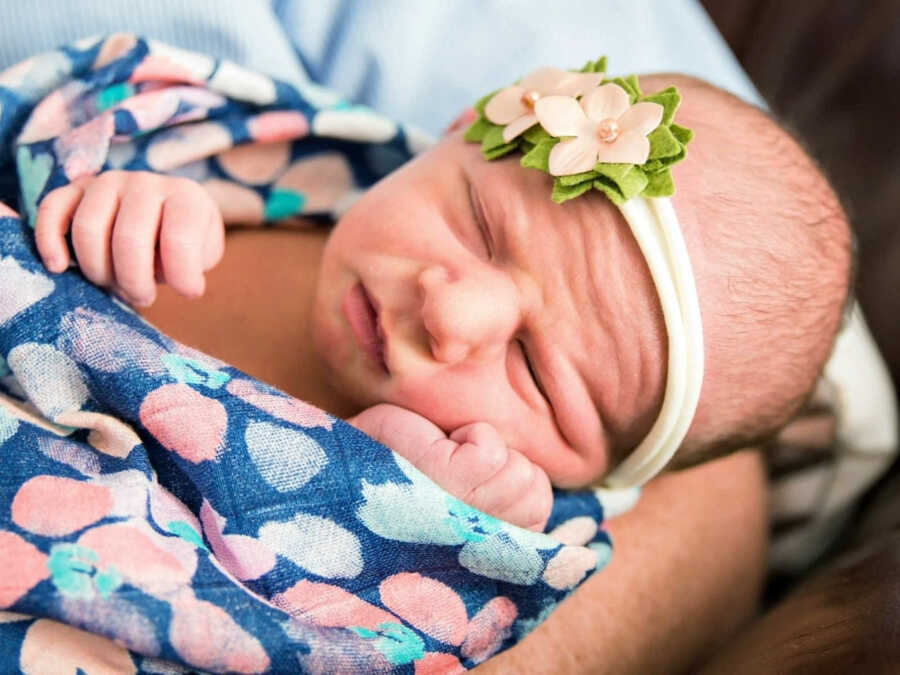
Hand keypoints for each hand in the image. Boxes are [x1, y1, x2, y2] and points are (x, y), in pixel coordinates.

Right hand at [35, 171, 223, 305]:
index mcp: (184, 196)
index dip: (182, 275)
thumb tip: (179, 280)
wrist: (164, 210)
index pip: (180, 238)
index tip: (187, 293)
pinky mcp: (75, 189)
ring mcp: (106, 182)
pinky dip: (49, 240)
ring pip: (88, 229)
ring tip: (114, 285)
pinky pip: (52, 209)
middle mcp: (144, 182)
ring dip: (98, 271)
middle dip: (134, 281)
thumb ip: (194, 263)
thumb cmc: (186, 239)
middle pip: (128, 238)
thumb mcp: (204, 251)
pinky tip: (59, 267)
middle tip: (142, 297)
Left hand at [348, 404, 552, 530]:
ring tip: (443, 461)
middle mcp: (474, 548)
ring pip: (522, 473)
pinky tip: (436, 446)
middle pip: (537, 495)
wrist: (338, 461)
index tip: (475, 496)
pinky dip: (471, 435)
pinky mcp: (446, 478)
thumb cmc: (396, 479)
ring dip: (486, 451)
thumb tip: (571, 527)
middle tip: (453, 471)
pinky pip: (492, 449)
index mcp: (480, 561)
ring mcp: (462, 513)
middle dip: (504, 468)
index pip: (544, 527)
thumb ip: (505, 512)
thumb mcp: (461, 503)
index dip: (516, 496)